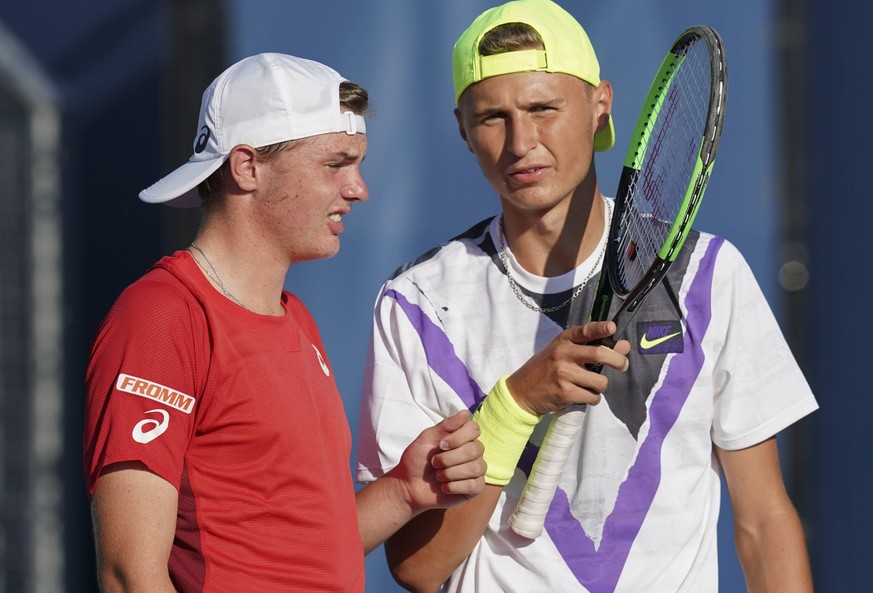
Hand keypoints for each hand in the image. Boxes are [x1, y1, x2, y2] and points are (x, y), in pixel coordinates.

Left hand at [391, 410, 485, 512]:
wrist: (408, 485)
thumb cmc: (417, 460)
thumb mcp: (427, 438)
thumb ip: (446, 425)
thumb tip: (465, 412)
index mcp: (463, 437)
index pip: (474, 429)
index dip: (458, 437)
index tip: (440, 445)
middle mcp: (473, 452)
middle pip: (475, 449)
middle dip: (449, 458)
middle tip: (434, 463)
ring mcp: (476, 471)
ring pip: (476, 468)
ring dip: (451, 473)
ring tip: (438, 476)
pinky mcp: (474, 488)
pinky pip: (474, 485)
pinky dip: (454, 487)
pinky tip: (444, 487)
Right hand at [507, 320, 629, 414]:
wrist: (521, 391)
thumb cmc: (546, 369)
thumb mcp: (563, 353)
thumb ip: (591, 348)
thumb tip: (623, 346)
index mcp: (563, 341)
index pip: (585, 331)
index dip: (600, 328)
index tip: (612, 328)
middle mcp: (563, 354)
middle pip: (600, 354)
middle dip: (618, 361)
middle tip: (623, 365)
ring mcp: (564, 373)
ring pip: (600, 381)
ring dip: (600, 386)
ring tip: (588, 385)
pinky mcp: (565, 392)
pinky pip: (593, 397)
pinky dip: (592, 398)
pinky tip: (581, 395)